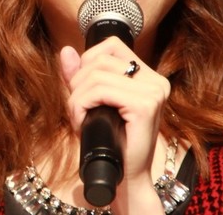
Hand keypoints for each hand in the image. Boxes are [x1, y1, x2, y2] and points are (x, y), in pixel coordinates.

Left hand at [60, 40, 169, 212]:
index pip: (111, 45)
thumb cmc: (108, 141)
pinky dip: (81, 106)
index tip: (82, 89)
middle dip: (77, 83)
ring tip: (80, 118)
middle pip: (100, 59)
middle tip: (77, 110)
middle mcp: (155, 80)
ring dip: (77, 98)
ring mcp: (153, 92)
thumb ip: (78, 75)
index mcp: (149, 75)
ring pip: (96, 75)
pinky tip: (83, 123)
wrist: (124, 177)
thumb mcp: (90, 102)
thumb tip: (66, 50)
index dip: (87, 62)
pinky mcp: (145, 105)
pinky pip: (99, 91)